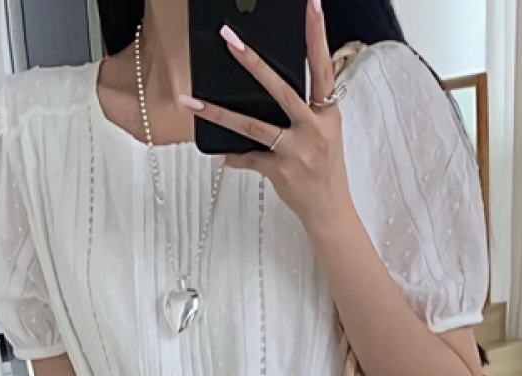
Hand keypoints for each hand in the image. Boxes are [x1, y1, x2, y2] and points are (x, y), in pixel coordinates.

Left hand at [180, 0, 353, 229]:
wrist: (329, 208)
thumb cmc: (325, 167)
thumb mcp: (326, 132)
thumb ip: (307, 107)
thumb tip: (274, 84)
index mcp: (327, 112)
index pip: (323, 67)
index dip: (317, 35)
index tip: (310, 5)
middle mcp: (313, 128)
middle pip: (281, 90)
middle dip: (254, 63)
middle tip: (229, 39)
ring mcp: (296, 150)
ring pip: (252, 126)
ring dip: (219, 113)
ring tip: (193, 101)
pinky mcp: (280, 170)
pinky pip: (249, 158)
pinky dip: (232, 157)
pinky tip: (218, 154)